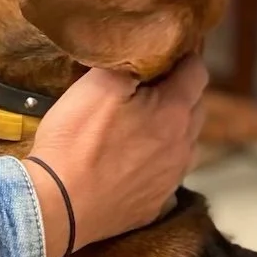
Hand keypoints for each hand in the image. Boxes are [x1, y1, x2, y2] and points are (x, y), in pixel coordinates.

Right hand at [23, 55, 207, 256]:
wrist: (59, 205)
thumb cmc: (76, 141)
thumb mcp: (96, 85)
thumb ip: (127, 63)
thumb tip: (144, 51)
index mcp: (174, 112)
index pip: (197, 72)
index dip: (183, 57)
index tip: (165, 53)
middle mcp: (183, 146)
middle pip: (196, 107)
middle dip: (179, 92)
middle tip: (149, 87)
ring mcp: (171, 179)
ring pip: (185, 144)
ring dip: (171, 130)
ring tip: (141, 126)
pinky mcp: (155, 205)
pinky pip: (166, 176)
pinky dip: (156, 164)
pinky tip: (132, 164)